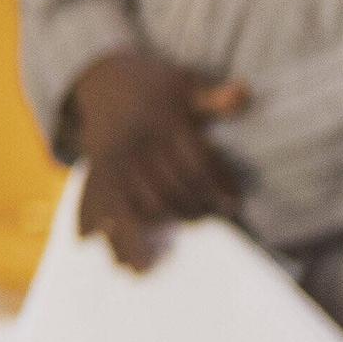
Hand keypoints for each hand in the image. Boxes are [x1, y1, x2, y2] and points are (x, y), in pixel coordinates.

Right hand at [70, 50, 249, 268]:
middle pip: (169, 188)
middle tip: (213, 218)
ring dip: (165, 225)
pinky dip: (121, 239)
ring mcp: (113, 159)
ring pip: (140, 204)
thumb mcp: (186, 83)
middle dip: (194, 208)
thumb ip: (214, 96)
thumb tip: (244, 93)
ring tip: (183, 233)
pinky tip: (134, 265)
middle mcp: (135, 141)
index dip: (219, 185)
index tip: (235, 203)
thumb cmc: (155, 84)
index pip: (196, 161)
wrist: (100, 76)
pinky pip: (108, 211)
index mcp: (161, 119)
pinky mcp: (98, 173)